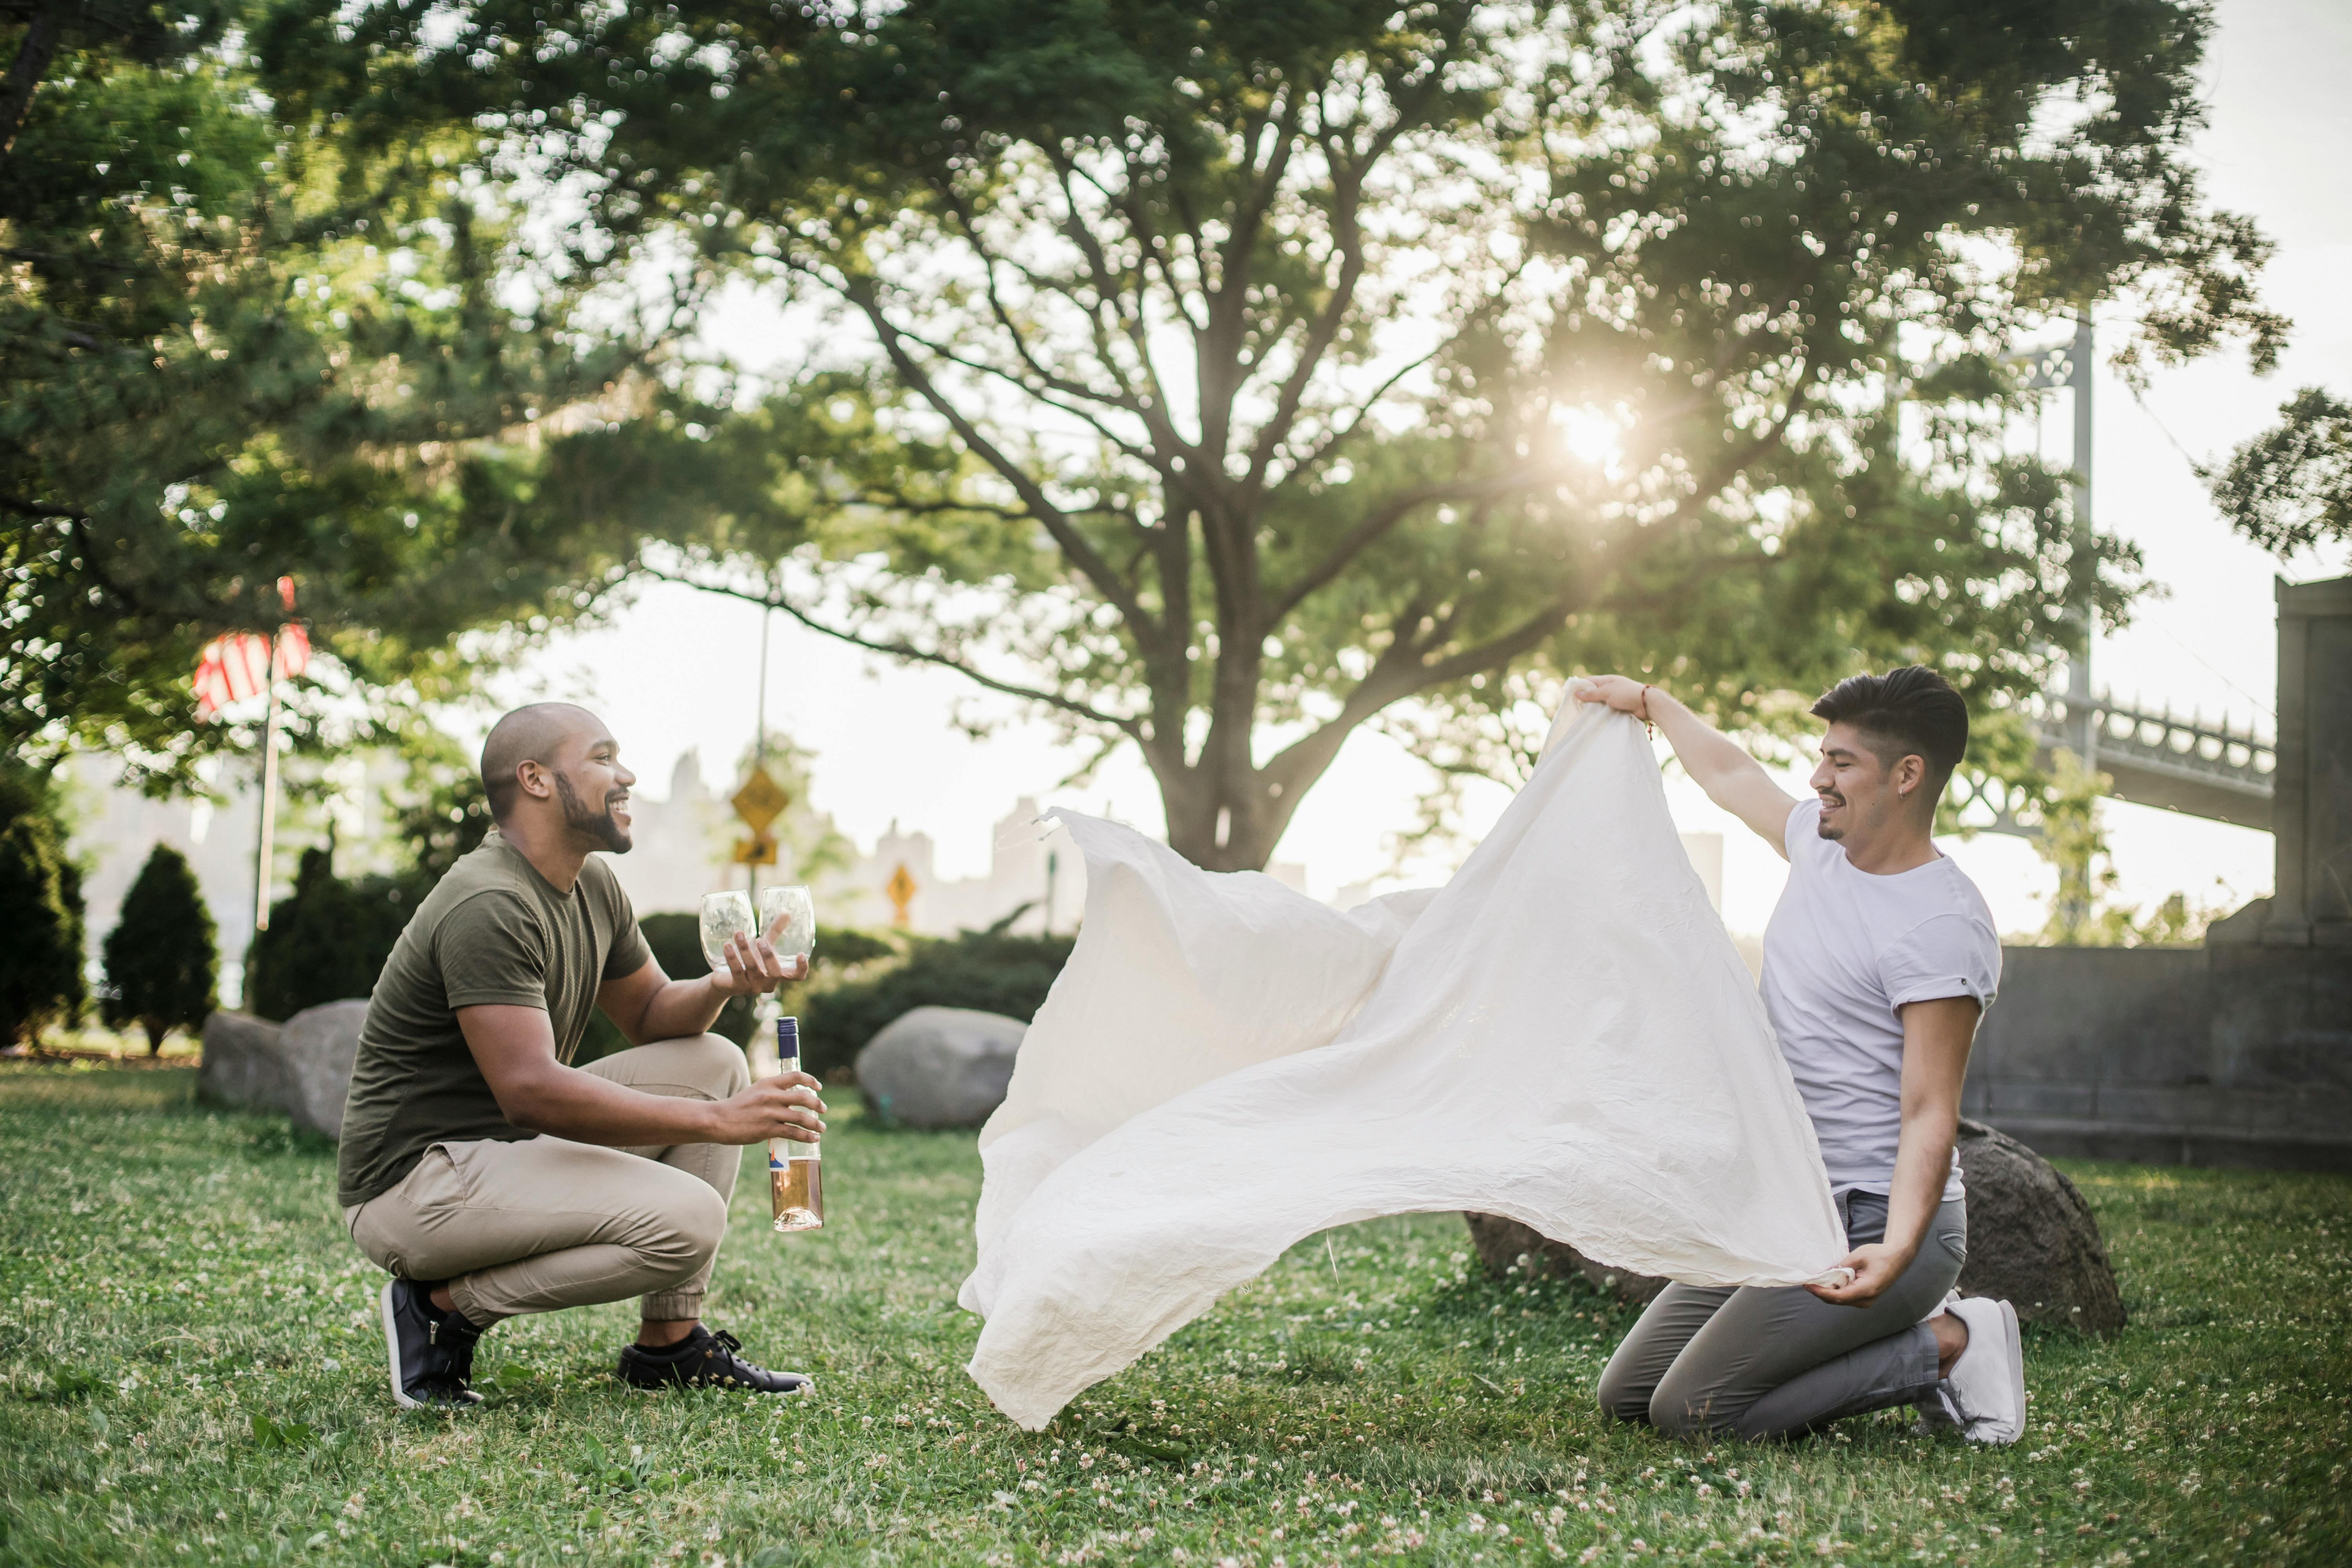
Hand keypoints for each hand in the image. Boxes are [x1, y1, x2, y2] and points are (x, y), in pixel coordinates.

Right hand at [708, 1070, 826, 1145]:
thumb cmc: (736, 1107)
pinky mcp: (768, 1129)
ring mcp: (770, 1113)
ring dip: (816, 1123)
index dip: (811, 1080)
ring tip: (822, 1128)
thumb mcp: (754, 1091)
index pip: (796, 1076)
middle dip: (818, 1104)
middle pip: (804, 1097)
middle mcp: (771, 1096)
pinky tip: (813, 1139)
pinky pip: (794, 1132)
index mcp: (768, 1083)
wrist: (717, 1120)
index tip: (819, 1087)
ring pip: (802, 1117)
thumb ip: (771, 1092)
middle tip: (824, 1109)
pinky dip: (807, 1136)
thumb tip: (790, 1098)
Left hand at [709, 931, 809, 996]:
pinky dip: (732, 957)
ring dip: (745, 949)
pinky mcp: (738, 987)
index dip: (802, 968)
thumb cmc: (752, 960)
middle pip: (775, 973)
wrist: (727, 980)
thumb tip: (786, 912)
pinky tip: (727, 945)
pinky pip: (736, 971)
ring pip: (752, 968)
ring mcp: (754, 987)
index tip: (800, 954)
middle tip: (760, 940)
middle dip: (769, 956)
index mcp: (780, 974)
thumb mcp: (765, 946)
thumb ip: (776, 931)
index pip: (797, 976)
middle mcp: (769, 983)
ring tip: (738, 933)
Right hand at [1574, 674, 1652, 718]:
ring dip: (1594, 707)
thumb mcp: (1607, 692)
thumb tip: (1577, 693)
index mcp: (1607, 680)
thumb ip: (1592, 693)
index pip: (1589, 681)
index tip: (1570, 695)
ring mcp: (1615, 697)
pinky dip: (1602, 713)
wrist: (1646, 704)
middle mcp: (1611, 687)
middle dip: (1585, 699)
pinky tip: (1596, 718)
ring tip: (1584, 715)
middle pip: (1594, 692)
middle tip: (1576, 707)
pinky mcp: (1620, 707)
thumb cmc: (1626, 694)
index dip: (1580, 686)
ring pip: (1600, 702)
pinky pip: (1607, 709)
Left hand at [1806, 1241, 1911, 1306]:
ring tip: (1815, 1282)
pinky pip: (1847, 1297)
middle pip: (1838, 1301)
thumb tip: (1825, 1273)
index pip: (1838, 1296)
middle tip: (1807, 1283)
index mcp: (1866, 1289)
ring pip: (1841, 1300)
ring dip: (1827, 1292)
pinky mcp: (1865, 1298)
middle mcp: (1866, 1299)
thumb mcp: (1858, 1256)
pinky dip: (1836, 1291)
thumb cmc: (1879, 1255)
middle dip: (1821, 1292)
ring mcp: (1867, 1301)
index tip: (1808, 1285)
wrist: (1897, 1258)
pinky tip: (1828, 1282)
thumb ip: (1842, 1266)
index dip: (1821, 1292)